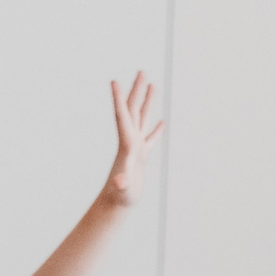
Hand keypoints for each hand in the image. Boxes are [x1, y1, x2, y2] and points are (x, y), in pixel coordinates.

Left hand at [101, 72, 165, 205]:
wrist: (117, 205)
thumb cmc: (120, 197)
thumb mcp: (123, 190)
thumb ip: (122, 184)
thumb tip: (120, 182)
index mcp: (126, 143)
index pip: (122, 116)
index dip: (118, 98)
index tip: (114, 80)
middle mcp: (130, 141)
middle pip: (133, 110)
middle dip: (137, 90)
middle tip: (141, 71)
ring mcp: (136, 148)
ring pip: (142, 119)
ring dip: (147, 102)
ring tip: (152, 85)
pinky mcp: (142, 157)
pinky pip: (150, 138)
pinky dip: (155, 129)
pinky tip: (160, 122)